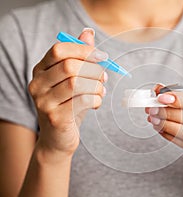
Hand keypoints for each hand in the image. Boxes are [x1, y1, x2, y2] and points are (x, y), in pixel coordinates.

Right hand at [28, 29, 107, 155]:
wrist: (58, 138)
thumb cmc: (69, 105)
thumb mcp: (74, 80)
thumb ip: (79, 56)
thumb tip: (88, 32)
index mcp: (41, 70)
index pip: (60, 50)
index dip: (85, 50)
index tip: (103, 56)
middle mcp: (38, 84)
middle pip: (70, 66)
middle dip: (94, 70)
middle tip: (105, 78)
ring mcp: (43, 102)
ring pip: (77, 83)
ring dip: (97, 86)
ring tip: (101, 91)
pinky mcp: (55, 117)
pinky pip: (83, 101)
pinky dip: (97, 99)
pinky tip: (97, 103)